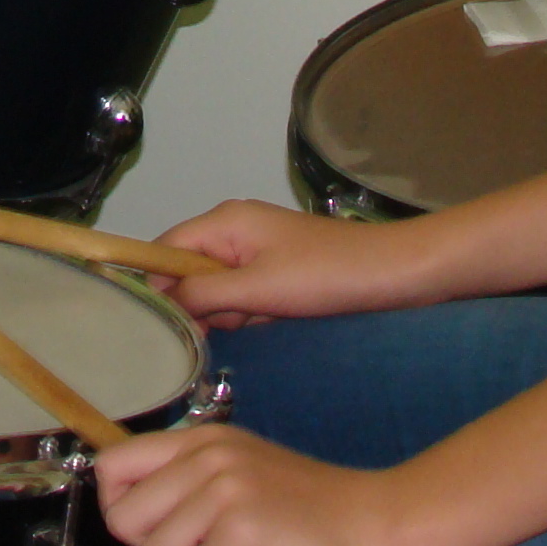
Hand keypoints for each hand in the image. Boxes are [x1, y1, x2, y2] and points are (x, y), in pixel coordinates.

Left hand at [92, 419, 406, 545]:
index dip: (119, 508)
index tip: (153, 530)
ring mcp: (223, 492)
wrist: (378, 524)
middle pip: (122, 520)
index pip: (111, 465)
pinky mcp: (241, 532)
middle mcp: (207, 457)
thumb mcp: (243, 474)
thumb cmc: (312, 511)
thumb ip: (190, 484)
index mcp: (202, 440)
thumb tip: (127, 517)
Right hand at [157, 200, 423, 327]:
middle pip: (187, 272)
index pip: (164, 249)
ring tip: (263, 317)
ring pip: (215, 290)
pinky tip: (274, 319)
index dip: (157, 286)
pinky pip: (242, 295)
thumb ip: (204, 293)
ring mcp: (254, 250)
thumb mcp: (257, 288)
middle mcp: (233, 230)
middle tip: (235, 319)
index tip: (163, 323)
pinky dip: (251, 312)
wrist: (389, 274)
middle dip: (203, 304)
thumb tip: (166, 299)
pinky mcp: (273, 270)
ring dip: (230, 312)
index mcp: (224, 222)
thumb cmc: (327, 275)